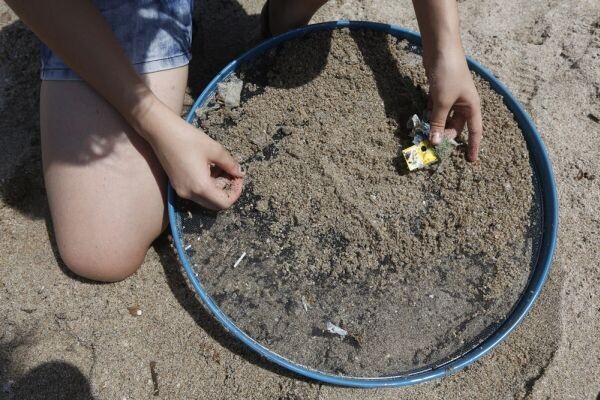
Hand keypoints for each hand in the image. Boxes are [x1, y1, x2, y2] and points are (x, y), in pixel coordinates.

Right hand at [136, 97, 243, 209]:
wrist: (161, 131)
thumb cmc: (188, 138)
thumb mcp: (215, 150)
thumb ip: (230, 164)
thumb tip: (239, 173)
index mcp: (201, 187)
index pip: (224, 203)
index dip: (236, 193)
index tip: (239, 178)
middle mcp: (189, 194)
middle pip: (215, 204)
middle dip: (227, 191)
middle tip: (232, 174)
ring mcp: (181, 191)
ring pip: (206, 199)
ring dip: (217, 188)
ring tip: (220, 168)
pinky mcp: (176, 185)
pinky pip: (196, 193)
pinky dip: (206, 185)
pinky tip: (208, 168)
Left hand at [424, 46, 482, 161]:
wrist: (440, 48)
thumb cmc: (448, 74)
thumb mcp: (442, 101)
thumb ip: (437, 122)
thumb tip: (434, 142)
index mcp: (471, 106)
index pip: (475, 130)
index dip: (473, 146)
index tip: (471, 160)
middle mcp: (463, 103)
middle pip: (455, 125)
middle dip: (445, 135)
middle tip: (432, 143)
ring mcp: (450, 96)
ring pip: (443, 117)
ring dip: (435, 125)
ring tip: (423, 134)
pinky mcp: (439, 91)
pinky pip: (435, 108)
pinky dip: (429, 114)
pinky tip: (421, 119)